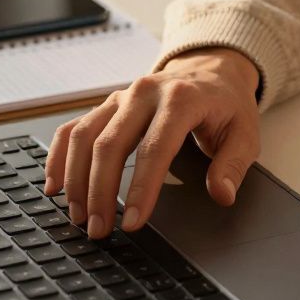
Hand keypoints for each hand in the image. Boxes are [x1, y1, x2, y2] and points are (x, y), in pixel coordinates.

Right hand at [44, 46, 260, 237]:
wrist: (210, 69)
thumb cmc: (226, 105)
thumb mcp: (245, 133)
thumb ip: (233, 165)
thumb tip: (222, 194)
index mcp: (181, 99)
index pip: (155, 148)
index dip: (142, 189)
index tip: (133, 222)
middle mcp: (145, 93)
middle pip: (110, 144)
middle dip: (100, 191)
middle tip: (98, 229)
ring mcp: (121, 97)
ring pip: (85, 136)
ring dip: (76, 179)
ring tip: (78, 215)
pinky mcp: (107, 105)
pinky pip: (73, 128)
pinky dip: (58, 156)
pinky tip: (54, 184)